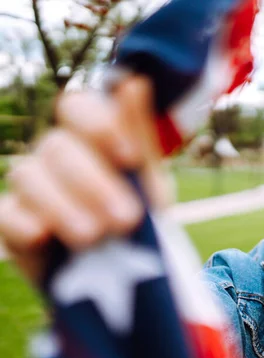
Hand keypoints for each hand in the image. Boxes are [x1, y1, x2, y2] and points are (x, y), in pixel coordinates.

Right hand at [0, 77, 168, 284]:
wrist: (127, 272)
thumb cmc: (142, 217)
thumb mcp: (150, 180)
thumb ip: (140, 134)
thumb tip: (133, 80)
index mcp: (91, 136)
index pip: (77, 106)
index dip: (99, 125)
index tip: (129, 158)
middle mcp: (57, 153)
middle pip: (57, 146)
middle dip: (93, 182)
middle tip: (127, 219)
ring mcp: (32, 186)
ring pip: (27, 175)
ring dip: (62, 204)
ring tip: (94, 237)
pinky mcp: (12, 222)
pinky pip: (5, 213)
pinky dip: (23, 222)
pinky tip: (43, 236)